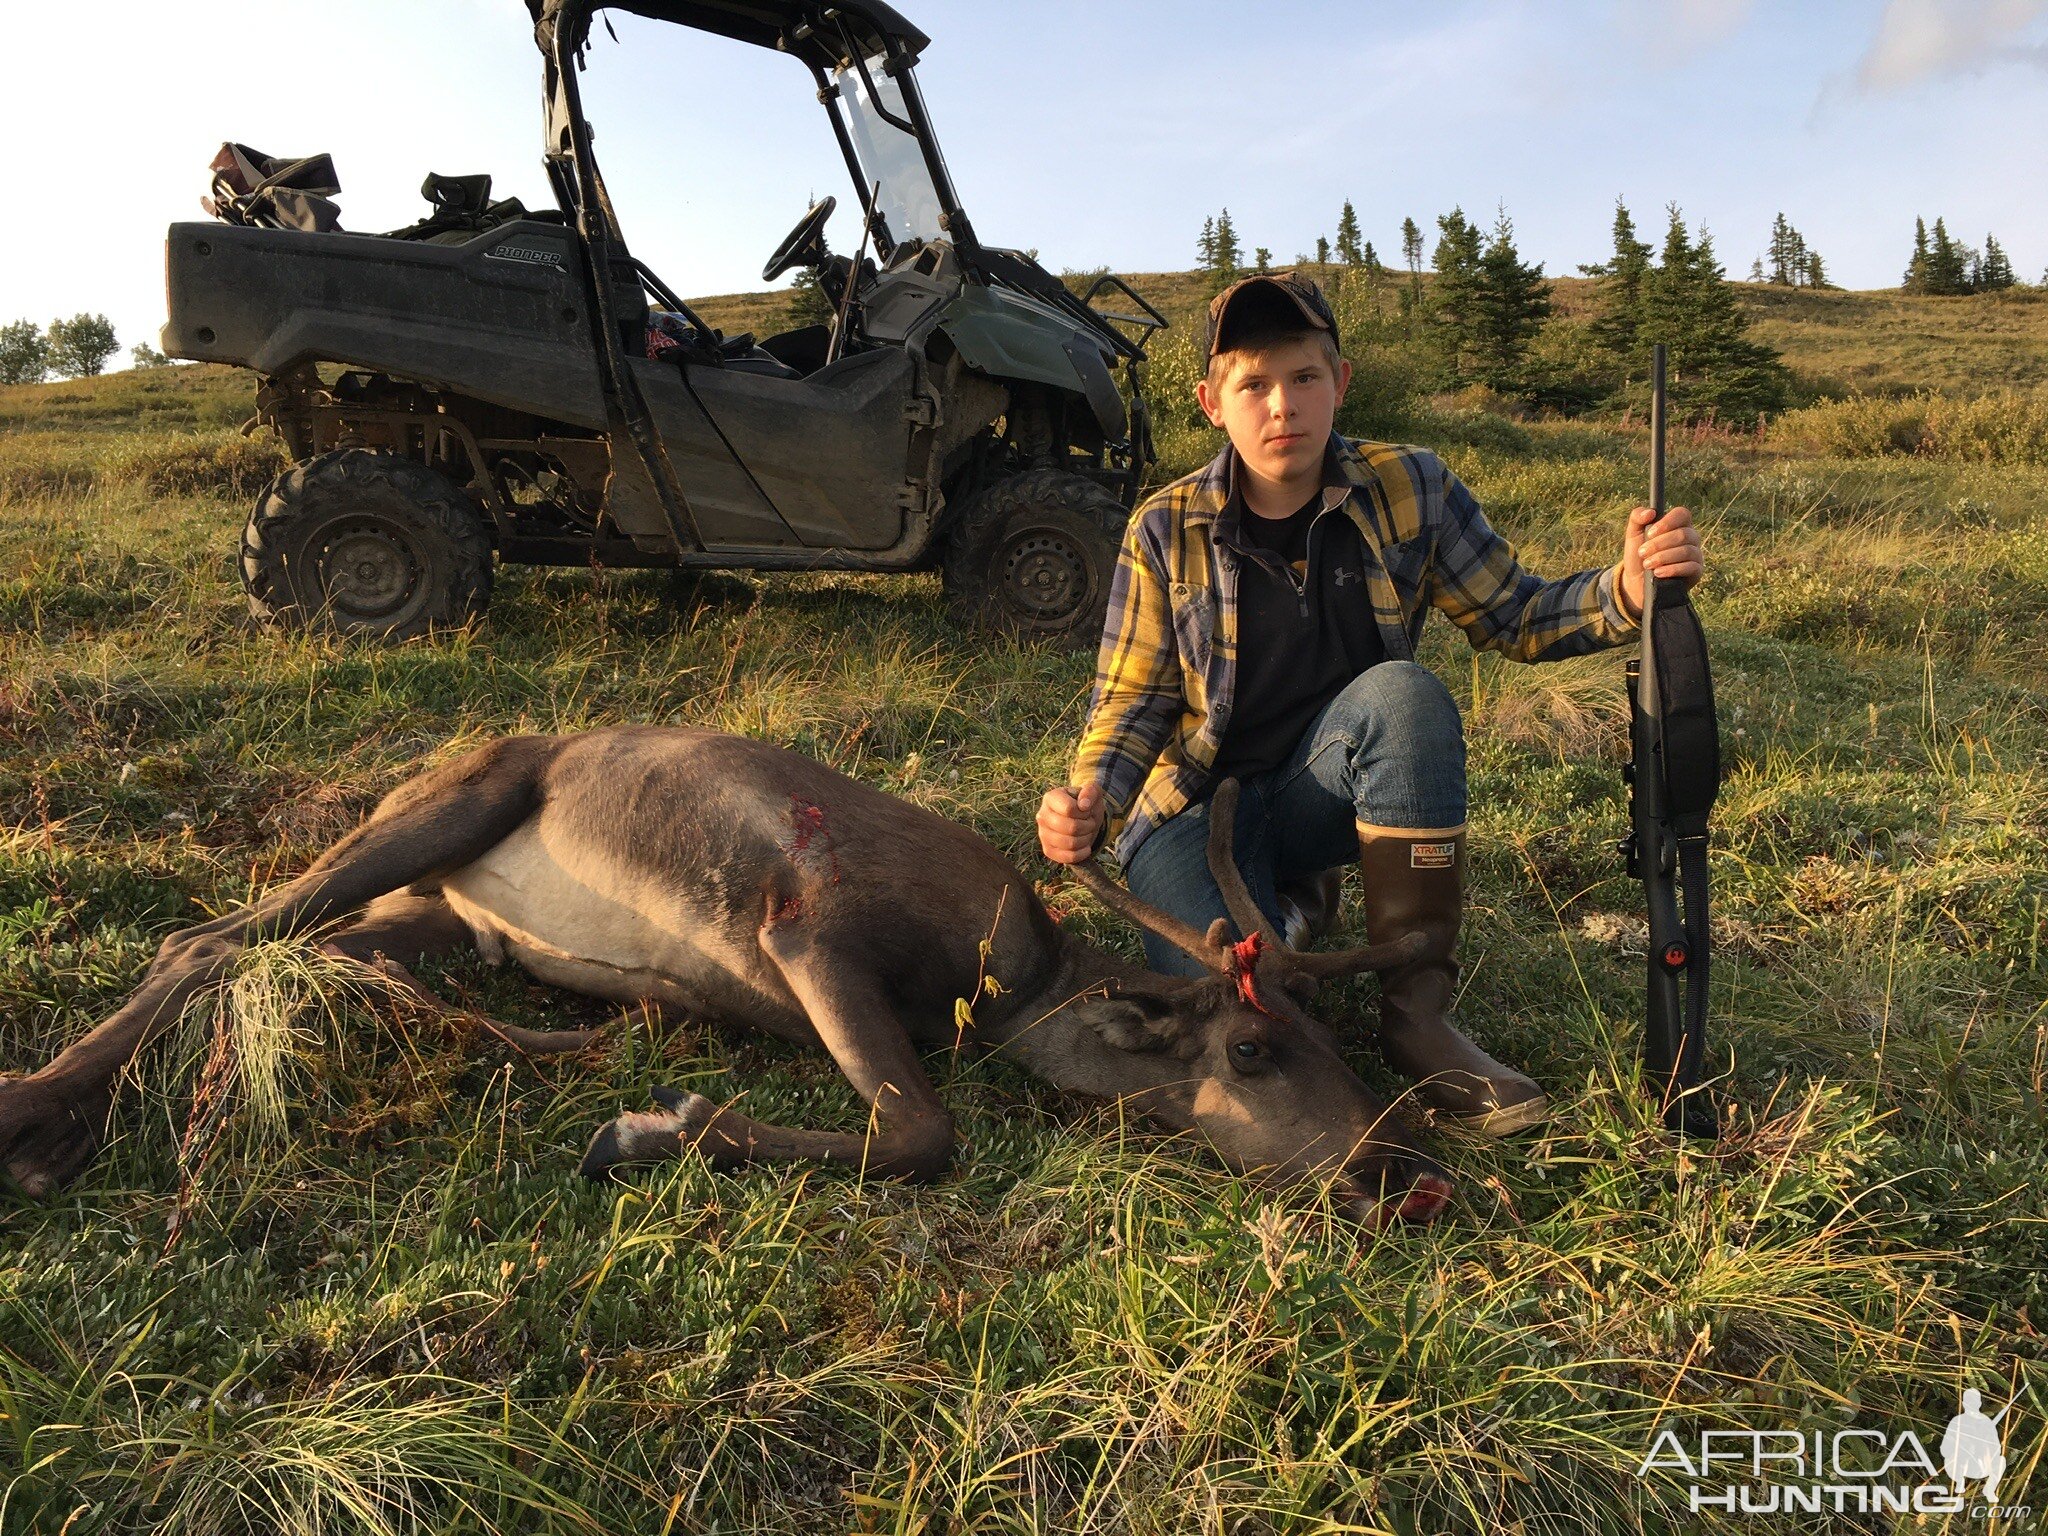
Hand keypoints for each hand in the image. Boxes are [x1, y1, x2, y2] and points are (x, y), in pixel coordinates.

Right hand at [1038, 783, 1103, 865]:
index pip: (1069, 809)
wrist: (1083, 818)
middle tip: (1090, 823)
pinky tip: (1085, 847)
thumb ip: (1090, 791)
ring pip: (1070, 844)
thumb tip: (1084, 805)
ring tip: (1086, 833)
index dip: (1084, 812)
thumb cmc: (1086, 803)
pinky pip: (1067, 858)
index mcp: (1050, 798)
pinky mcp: (1048, 850)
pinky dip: (1081, 854)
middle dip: (1088, 826)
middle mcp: (1042, 816)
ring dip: (1086, 839)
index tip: (1086, 810)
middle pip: (1071, 828)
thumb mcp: (1092, 791)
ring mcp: (1043, 834)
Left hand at [1618, 505, 1702, 620]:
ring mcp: (1695, 554)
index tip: (1650, 533)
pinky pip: (1691, 567)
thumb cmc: (1639, 554)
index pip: (1682, 514)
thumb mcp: (1633, 534)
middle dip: (1659, 544)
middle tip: (1642, 552)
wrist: (1637, 581)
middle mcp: (1691, 537)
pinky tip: (1658, 572)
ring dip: (1663, 557)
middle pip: (1683, 534)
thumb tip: (1650, 512)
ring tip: (1647, 564)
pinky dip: (1672, 569)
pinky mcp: (1696, 571)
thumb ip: (1637, 517)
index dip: (1667, 522)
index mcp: (1678, 524)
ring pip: (1687, 550)